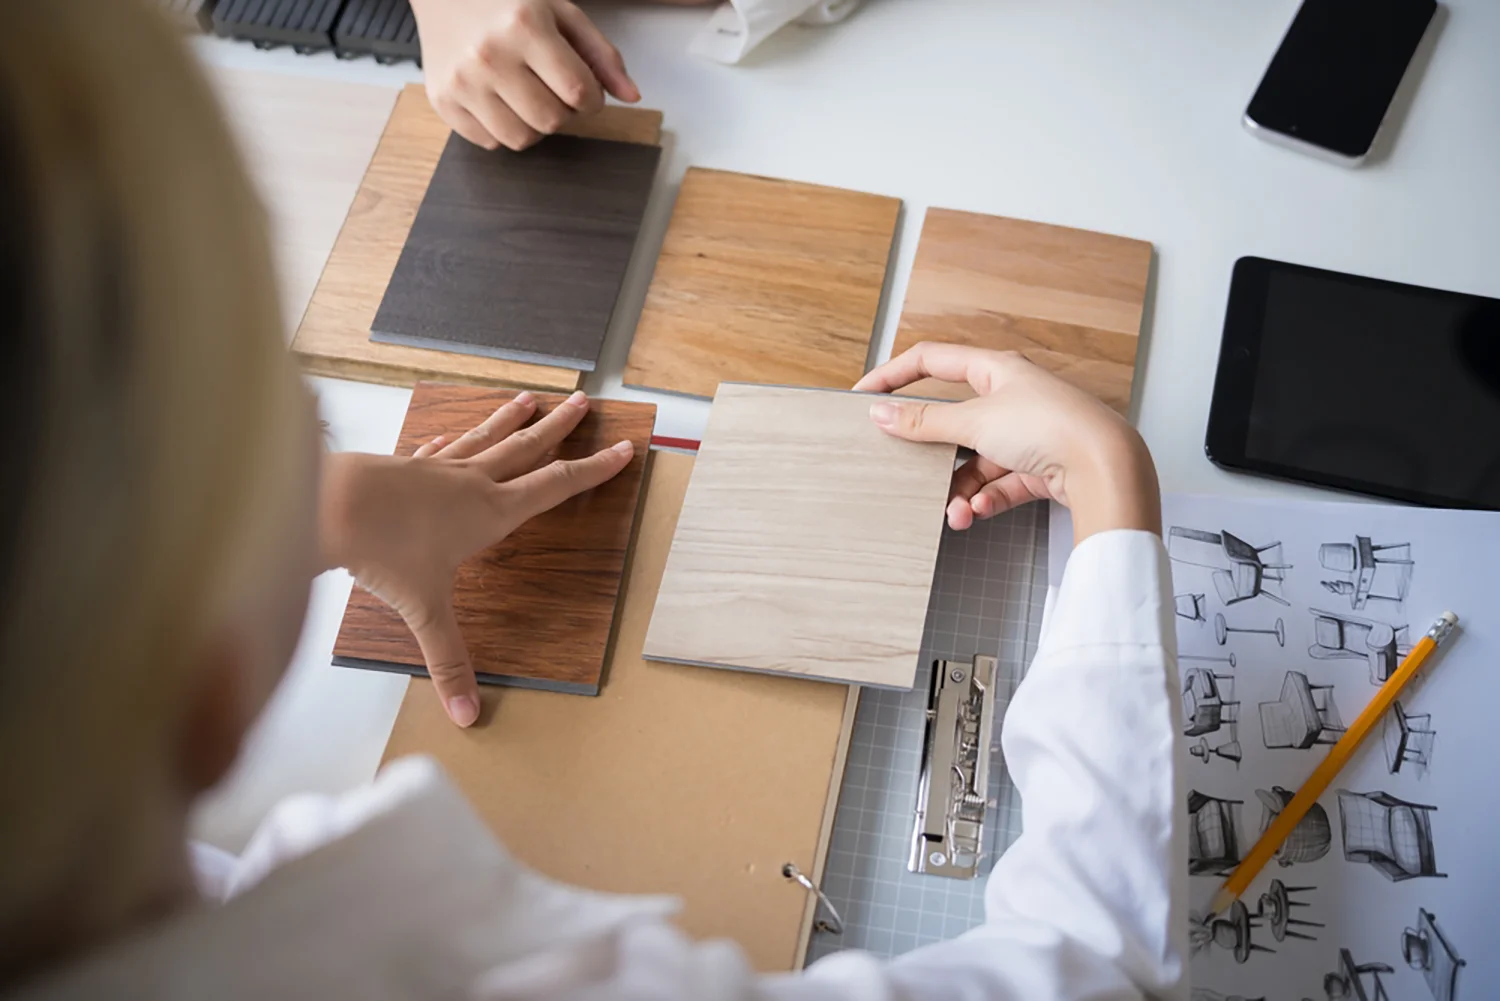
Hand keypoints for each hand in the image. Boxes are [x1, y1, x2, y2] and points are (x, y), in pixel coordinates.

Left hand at [320, 391, 634, 725]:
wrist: (329, 505)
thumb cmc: (383, 550)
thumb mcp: (426, 611)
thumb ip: (449, 662)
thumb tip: (468, 716)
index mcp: (491, 512)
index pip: (556, 486)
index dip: (594, 470)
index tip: (622, 449)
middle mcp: (471, 482)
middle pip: (526, 448)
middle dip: (558, 428)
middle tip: (582, 402)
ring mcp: (436, 469)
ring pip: (484, 439)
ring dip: (510, 421)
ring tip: (529, 401)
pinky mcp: (404, 466)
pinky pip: (437, 450)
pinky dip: (450, 441)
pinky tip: (448, 436)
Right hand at [412, 0, 638, 150]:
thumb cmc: (507, 1)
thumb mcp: (561, 12)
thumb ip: (601, 54)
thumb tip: (632, 97)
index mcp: (525, 26)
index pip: (578, 92)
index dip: (592, 99)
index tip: (585, 90)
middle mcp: (490, 55)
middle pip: (551, 120)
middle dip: (563, 111)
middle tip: (552, 88)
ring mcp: (462, 81)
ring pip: (521, 139)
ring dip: (534, 125)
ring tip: (527, 95)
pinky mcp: (442, 101)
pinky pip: (490, 142)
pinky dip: (503, 129)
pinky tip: (499, 99)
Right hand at [853, 344, 1160, 543]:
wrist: (1105, 468)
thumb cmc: (1052, 427)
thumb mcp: (976, 421)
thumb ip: (925, 422)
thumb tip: (882, 413)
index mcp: (996, 370)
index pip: (933, 360)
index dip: (895, 375)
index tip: (865, 395)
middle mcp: (1011, 398)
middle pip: (954, 423)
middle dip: (932, 455)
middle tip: (906, 470)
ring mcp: (1025, 435)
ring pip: (975, 463)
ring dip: (960, 490)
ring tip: (954, 512)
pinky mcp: (1038, 468)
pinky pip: (997, 485)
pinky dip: (983, 501)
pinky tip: (975, 514)